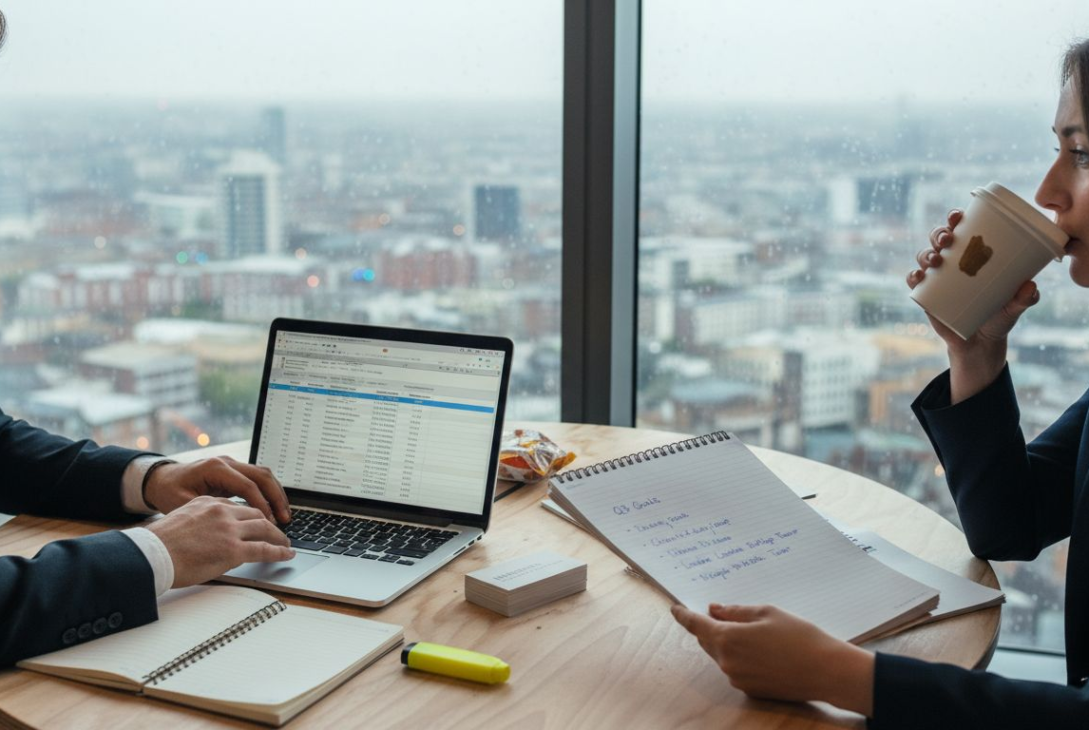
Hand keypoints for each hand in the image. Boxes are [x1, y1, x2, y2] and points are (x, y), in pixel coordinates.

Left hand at [144, 456, 290, 523]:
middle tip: (285, 520)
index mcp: (215, 468)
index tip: (270, 524)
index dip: (261, 505)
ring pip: (264, 475)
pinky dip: (268, 493)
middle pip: (262, 476)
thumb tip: (234, 528)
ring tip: (284, 516)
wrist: (160, 479)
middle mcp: (227, 462)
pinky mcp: (234, 470)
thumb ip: (209, 512)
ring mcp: (232, 464)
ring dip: (276, 495)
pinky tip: (273, 509)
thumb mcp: (183, 504)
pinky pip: (257, 479)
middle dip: (276, 498)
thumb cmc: (168, 492)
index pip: (247, 486)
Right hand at [146, 496, 294, 587]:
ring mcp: (229, 530)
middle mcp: (221, 512)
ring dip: (278, 537)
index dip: (251, 516)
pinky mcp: (233, 549)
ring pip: (264, 528)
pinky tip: (286, 555)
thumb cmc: (158, 545)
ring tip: (285, 544)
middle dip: (270, 523)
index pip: (237, 507)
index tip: (258, 522)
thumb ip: (200, 522)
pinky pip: (264, 549)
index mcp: (208, 503)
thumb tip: (209, 535)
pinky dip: (279, 552)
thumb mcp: (181, 520)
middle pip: (255, 514)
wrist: (150, 555)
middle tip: (278, 532)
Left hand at [671, 603, 873, 715]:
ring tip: (751, 632)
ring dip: (726, 642)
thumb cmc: (799, 636)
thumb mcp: (766, 612)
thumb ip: (735, 611)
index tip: (675, 608)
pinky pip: (735, 669)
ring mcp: (737, 679)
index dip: (683, 615)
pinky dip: (739, 657)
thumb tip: (714, 610)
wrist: (826, 671)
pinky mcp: (750, 690)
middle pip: (707, 641)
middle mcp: (727, 662)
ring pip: (721, 655)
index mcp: (728, 638)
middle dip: (709, 627)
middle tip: (718, 614)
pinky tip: (760, 651)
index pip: (695, 625)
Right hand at [907, 209, 1039, 402]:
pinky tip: (918, 277)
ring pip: (924, 255)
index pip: (962, 229)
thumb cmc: (999, 316)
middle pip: (939, 238)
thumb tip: (1030, 286)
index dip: (955, 218)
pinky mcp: (926, 295)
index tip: (958, 216)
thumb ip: (1025, 298)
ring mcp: (937, 278)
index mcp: (973, 254)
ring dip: (926, 253)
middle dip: (939, 233)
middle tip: (948, 240)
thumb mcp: (1015, 307)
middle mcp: (953, 262)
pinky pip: (914, 281)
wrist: (981, 343)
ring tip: (936, 260)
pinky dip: (913, 276)